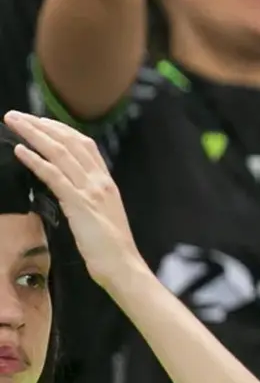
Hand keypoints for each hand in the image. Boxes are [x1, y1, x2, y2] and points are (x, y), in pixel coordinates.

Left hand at [2, 111, 143, 290]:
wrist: (123, 266)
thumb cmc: (111, 249)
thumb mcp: (102, 216)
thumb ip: (88, 199)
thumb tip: (68, 190)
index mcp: (107, 183)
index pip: (85, 145)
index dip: (61, 130)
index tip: (41, 121)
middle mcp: (100, 182)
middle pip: (70, 142)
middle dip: (41, 125)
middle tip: (17, 115)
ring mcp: (91, 191)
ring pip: (60, 153)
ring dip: (34, 135)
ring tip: (14, 123)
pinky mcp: (79, 204)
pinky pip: (54, 176)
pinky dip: (36, 161)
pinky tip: (20, 151)